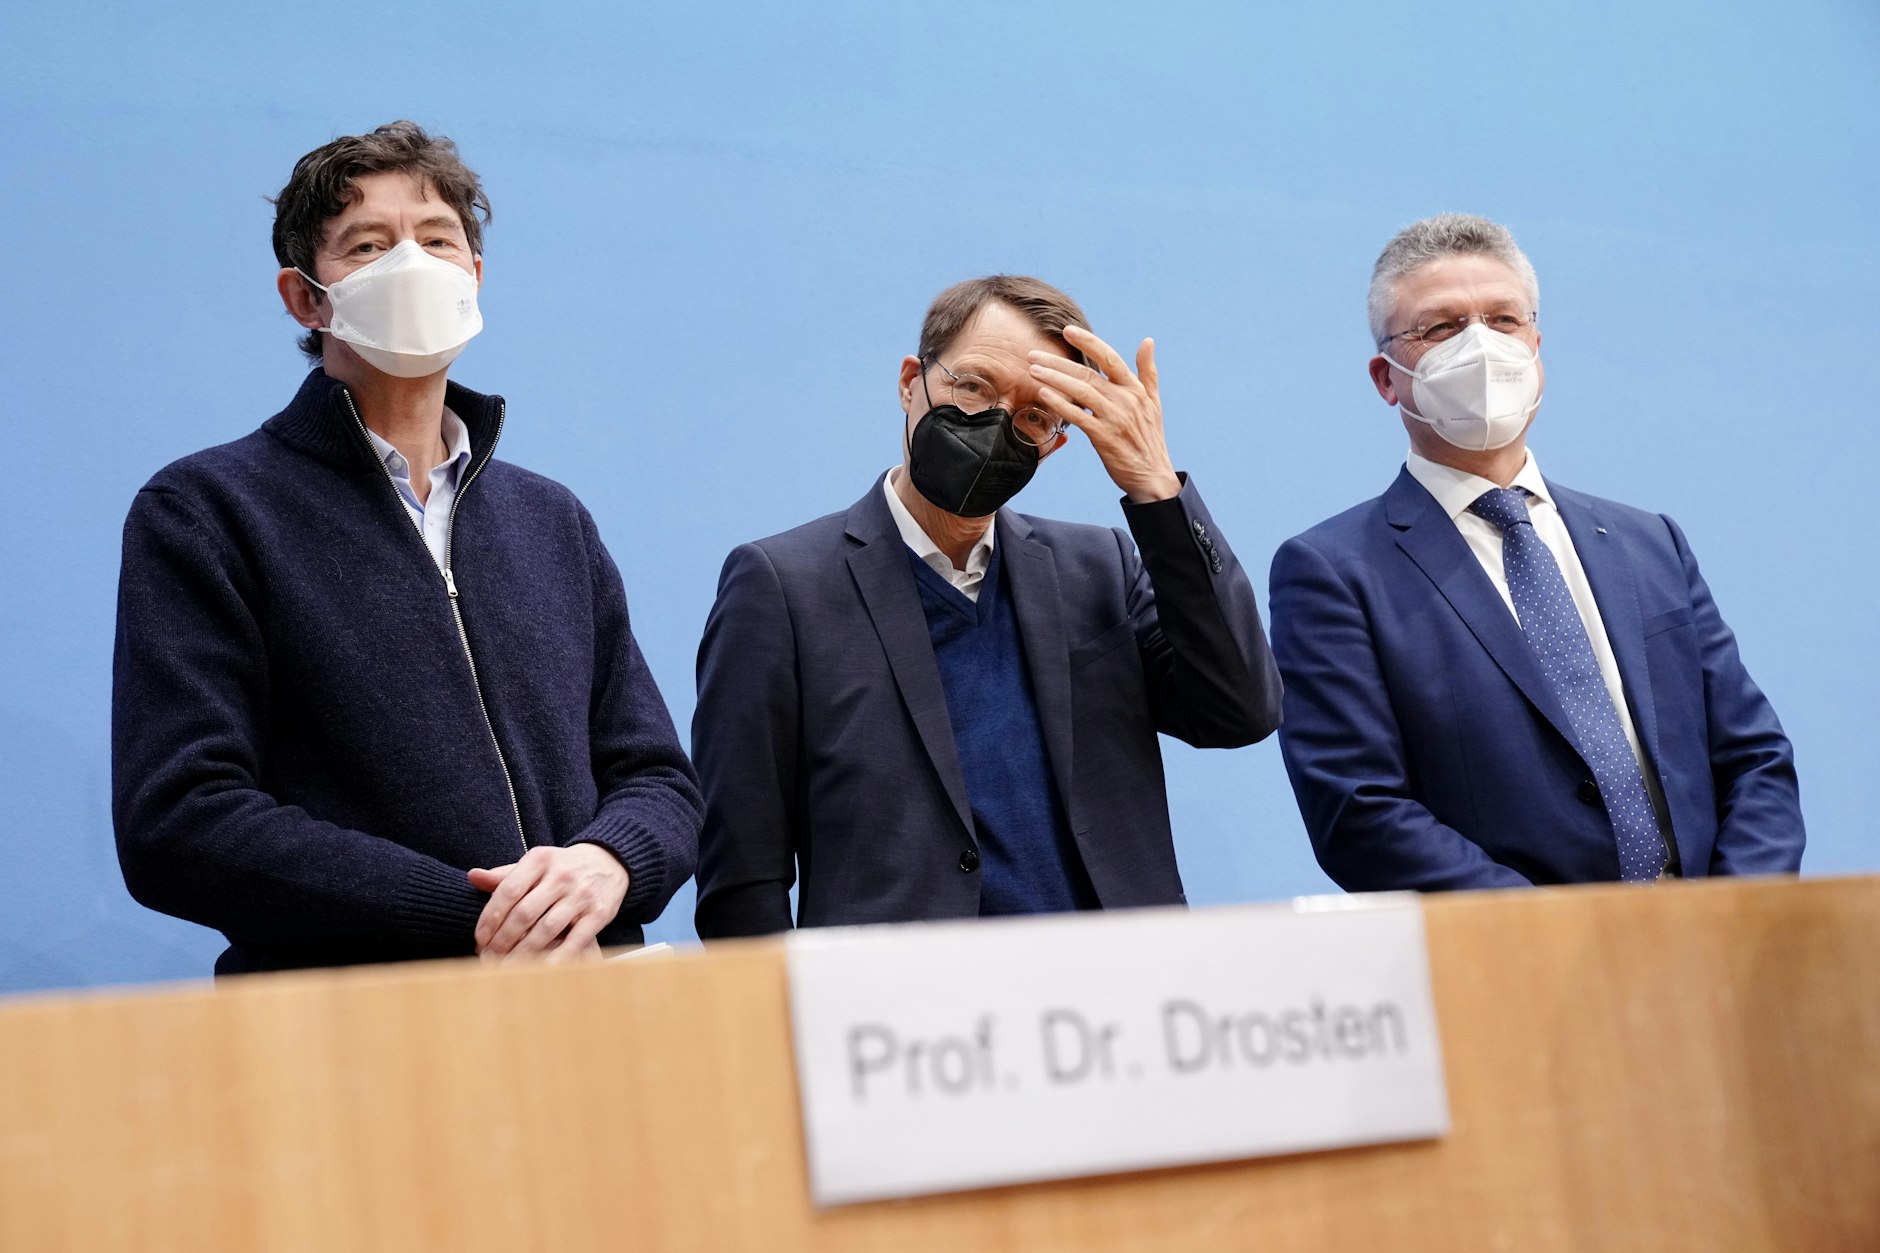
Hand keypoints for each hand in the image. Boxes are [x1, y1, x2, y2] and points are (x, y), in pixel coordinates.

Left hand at [468, 843, 628, 964]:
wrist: (609, 861)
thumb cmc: (563, 867)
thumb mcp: (536, 864)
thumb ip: (505, 875)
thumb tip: (472, 876)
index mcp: (540, 859)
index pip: (508, 891)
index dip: (490, 918)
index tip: (480, 939)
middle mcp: (561, 876)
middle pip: (524, 913)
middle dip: (502, 940)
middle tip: (488, 959)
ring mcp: (581, 895)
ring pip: (546, 929)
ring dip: (523, 953)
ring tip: (507, 968)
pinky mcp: (599, 913)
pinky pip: (575, 940)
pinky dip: (558, 957)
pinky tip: (541, 969)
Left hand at [1029, 325, 1181, 503]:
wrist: (1152, 476)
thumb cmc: (1150, 439)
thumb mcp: (1153, 402)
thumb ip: (1147, 371)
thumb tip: (1148, 340)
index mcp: (1135, 389)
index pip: (1110, 357)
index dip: (1088, 342)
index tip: (1067, 330)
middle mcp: (1125, 399)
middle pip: (1088, 373)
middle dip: (1058, 362)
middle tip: (1033, 354)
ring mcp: (1115, 418)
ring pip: (1081, 391)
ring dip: (1054, 379)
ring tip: (1033, 370)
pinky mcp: (1104, 437)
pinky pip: (1078, 416)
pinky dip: (1061, 404)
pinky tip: (1043, 394)